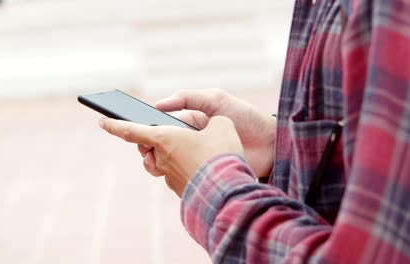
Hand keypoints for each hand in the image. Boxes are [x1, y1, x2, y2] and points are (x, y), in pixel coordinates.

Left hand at [100, 116, 243, 196]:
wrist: (227, 192)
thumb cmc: (221, 154)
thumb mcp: (222, 125)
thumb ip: (213, 121)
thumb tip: (212, 128)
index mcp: (165, 138)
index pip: (131, 130)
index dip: (115, 124)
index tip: (102, 121)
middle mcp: (162, 159)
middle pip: (147, 148)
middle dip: (150, 140)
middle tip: (165, 133)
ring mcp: (171, 177)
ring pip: (160, 163)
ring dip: (167, 156)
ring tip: (188, 149)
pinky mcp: (182, 190)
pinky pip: (177, 175)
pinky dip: (185, 168)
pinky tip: (203, 166)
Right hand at [153, 89, 275, 177]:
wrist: (271, 144)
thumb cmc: (245, 117)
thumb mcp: (217, 100)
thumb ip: (188, 98)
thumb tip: (158, 104)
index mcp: (189, 123)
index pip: (161, 128)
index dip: (148, 132)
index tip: (138, 135)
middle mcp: (190, 142)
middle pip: (160, 148)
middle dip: (149, 150)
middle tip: (149, 153)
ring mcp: (196, 160)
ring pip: (166, 165)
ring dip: (157, 165)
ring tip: (157, 165)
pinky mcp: (203, 176)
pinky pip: (181, 178)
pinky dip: (172, 177)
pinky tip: (172, 174)